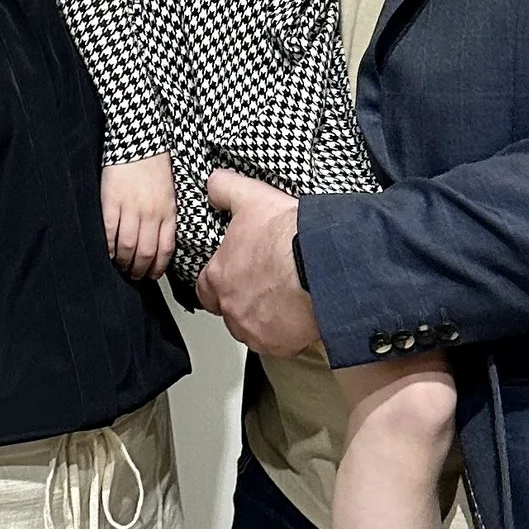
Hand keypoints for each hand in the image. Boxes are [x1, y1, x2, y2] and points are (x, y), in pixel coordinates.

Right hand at [101, 154, 177, 281]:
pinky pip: (109, 233)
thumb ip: (166, 216)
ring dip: (123, 263)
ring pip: (128, 248)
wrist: (140, 139)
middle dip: (139, 271)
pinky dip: (107, 248)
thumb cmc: (154, 164)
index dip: (158, 267)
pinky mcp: (111, 202)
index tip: (152, 274)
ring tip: (119, 266)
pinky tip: (106, 252)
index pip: (166, 249)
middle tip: (133, 276)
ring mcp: (131, 209)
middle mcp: (151, 214)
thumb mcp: (170, 192)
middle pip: (146, 254)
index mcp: (168, 211)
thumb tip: (158, 240)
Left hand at [195, 169, 320, 355]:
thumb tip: (214, 183)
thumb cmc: (287, 235)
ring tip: (288, 298)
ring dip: (266, 318)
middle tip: (269, 284)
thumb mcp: (252, 198)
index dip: (221, 280)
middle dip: (246, 300)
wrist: (323, 263)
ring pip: (254, 329)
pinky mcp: (281, 345)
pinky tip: (301, 314)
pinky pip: (280, 343)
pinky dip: (289, 333)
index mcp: (218, 278)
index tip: (237, 273)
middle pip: (231, 310)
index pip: (205, 288)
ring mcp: (256, 330)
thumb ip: (226, 189)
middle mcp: (232, 309)